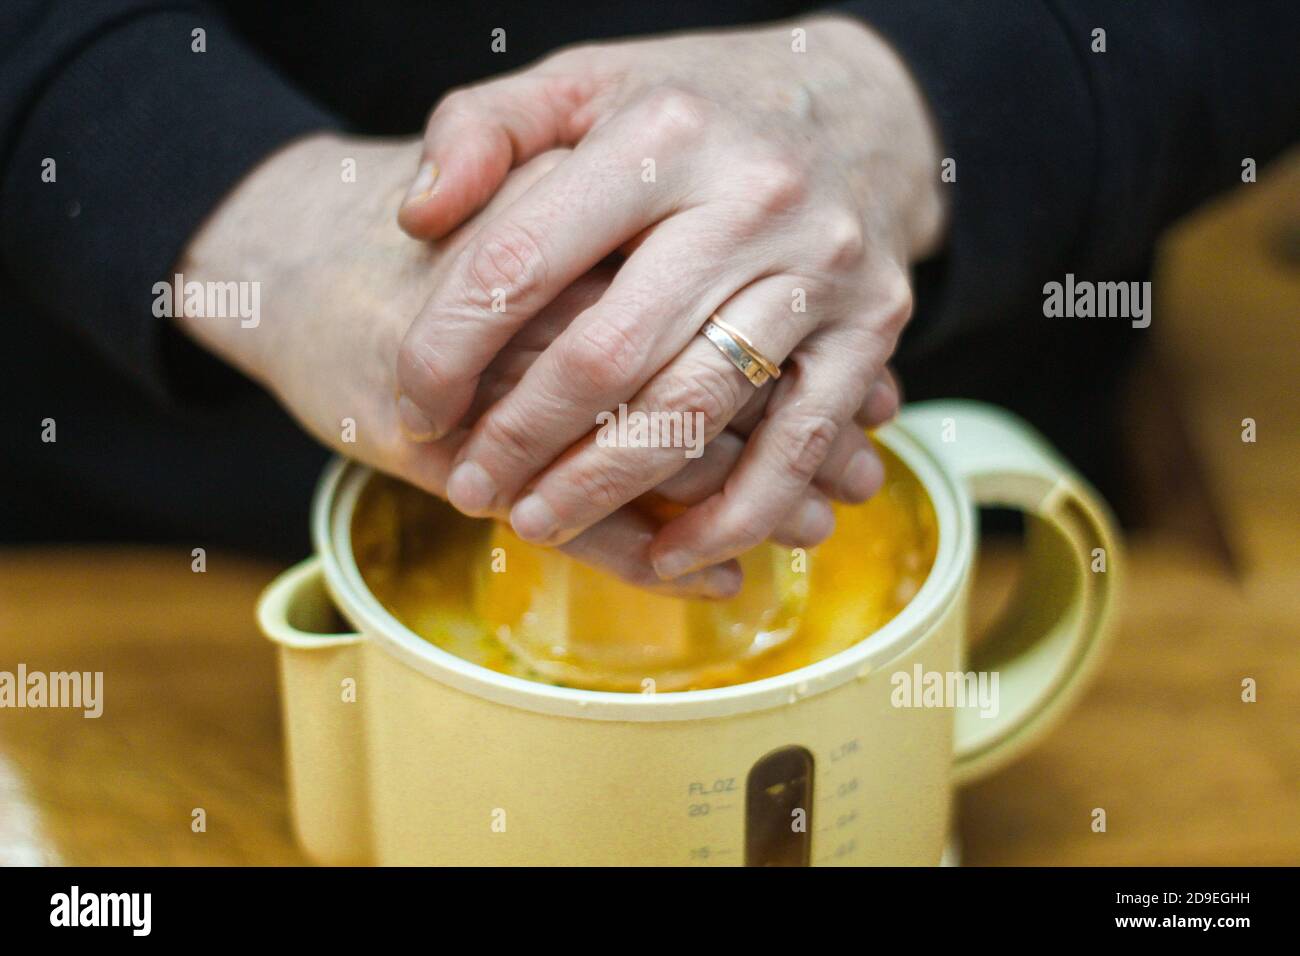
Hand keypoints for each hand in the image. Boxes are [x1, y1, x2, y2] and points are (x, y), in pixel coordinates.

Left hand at [394, 15, 942, 580]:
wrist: (865, 106)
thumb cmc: (698, 108)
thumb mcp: (585, 81)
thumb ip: (484, 128)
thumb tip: (419, 219)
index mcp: (662, 135)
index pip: (522, 260)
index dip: (448, 348)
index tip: (415, 405)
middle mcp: (752, 199)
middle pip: (608, 355)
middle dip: (519, 440)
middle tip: (468, 488)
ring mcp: (821, 270)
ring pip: (697, 411)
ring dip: (606, 489)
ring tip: (537, 524)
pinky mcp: (874, 328)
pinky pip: (801, 445)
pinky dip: (737, 515)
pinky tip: (676, 556)